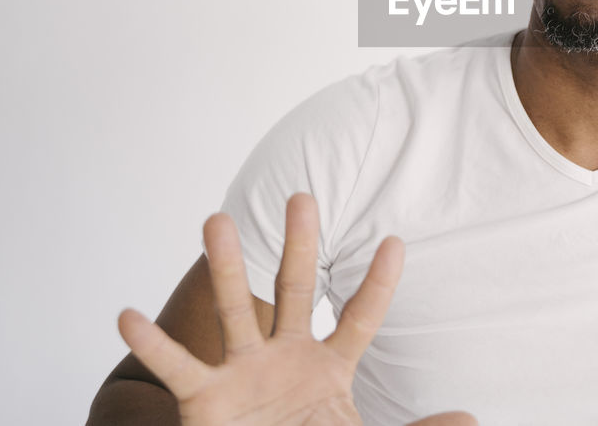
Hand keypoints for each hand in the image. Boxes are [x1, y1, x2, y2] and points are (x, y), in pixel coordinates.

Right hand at [118, 194, 475, 425]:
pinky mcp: (205, 400)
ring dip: (225, 267)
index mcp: (328, 367)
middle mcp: (284, 357)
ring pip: (235, 311)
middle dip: (299, 244)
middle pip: (295, 290)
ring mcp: (242, 374)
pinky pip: (178, 368)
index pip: (360, 317)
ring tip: (214, 218)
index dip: (377, 283)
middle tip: (302, 194)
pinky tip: (126, 315)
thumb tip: (471, 421)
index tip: (395, 241)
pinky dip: (151, 346)